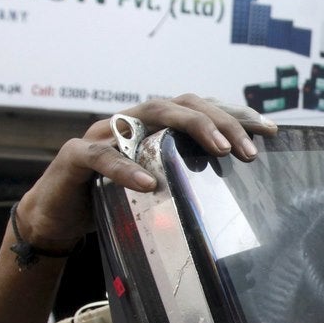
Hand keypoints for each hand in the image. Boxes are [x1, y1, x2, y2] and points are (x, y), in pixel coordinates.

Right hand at [14, 94, 277, 246]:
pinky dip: (125, 168)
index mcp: (152, 126)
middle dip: (220, 121)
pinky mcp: (75, 157)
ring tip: (217, 151)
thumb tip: (238, 197)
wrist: (55, 219)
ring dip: (188, 128)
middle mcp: (130, 121)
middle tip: (248, 148)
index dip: (233, 114)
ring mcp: (102, 134)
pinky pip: (101, 157)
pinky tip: (149, 182)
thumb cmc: (111, 201)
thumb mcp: (157, 190)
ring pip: (148, 113)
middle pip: (180, 103)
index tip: (268, 130)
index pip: (198, 106)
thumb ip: (185, 183)